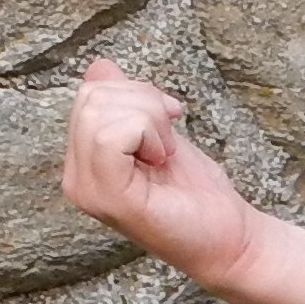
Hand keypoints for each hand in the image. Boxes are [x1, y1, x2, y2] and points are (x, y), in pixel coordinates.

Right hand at [64, 55, 269, 291]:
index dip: (134, 93)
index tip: (165, 122)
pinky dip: (150, 135)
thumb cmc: (196, 192)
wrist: (228, 236)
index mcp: (83, 165)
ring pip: (101, 112)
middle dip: (143, 101)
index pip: (88, 95)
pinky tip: (162, 161)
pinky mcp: (111, 199)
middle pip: (92, 97)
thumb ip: (126, 103)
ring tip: (164, 153)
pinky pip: (113, 135)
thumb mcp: (157, 133)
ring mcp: (89, 193)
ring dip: (150, 120)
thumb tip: (99, 67)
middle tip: (167, 139)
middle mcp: (76, 180)